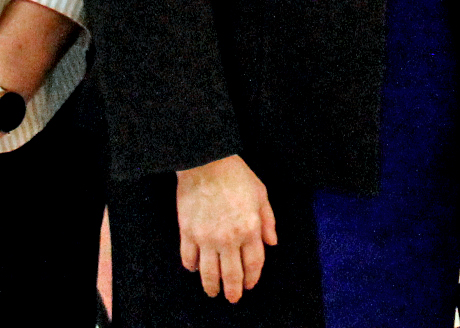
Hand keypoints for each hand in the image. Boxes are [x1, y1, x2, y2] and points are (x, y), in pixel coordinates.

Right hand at [178, 154, 277, 301]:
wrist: (206, 161)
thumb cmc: (235, 175)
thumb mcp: (261, 193)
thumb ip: (268, 220)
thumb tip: (272, 243)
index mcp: (250, 229)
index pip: (253, 264)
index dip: (252, 279)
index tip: (249, 285)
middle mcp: (229, 238)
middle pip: (232, 275)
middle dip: (233, 291)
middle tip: (232, 298)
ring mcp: (206, 237)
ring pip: (209, 273)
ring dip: (212, 287)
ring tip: (213, 292)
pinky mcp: (188, 232)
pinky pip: (188, 258)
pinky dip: (192, 267)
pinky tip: (195, 269)